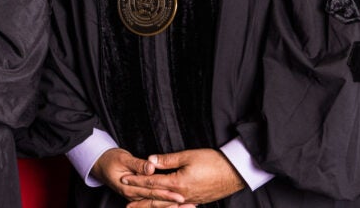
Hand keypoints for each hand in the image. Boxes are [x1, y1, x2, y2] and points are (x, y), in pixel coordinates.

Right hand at [90, 148, 185, 204]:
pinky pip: (152, 203)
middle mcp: (131, 195)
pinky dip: (164, 205)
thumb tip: (151, 167)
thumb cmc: (110, 159)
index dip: (166, 194)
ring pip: (155, 205)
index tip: (180, 196)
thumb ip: (138, 164)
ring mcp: (134, 197)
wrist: (100, 165)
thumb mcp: (123, 158)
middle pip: (154, 202)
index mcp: (128, 187)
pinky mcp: (138, 196)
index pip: (150, 192)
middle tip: (188, 204)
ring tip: (188, 207)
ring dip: (171, 207)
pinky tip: (177, 205)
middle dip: (172, 204)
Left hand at [122, 148, 243, 206]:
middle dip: (141, 200)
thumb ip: (167, 160)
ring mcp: (191, 199)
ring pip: (167, 205)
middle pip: (157, 198)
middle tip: (127, 204)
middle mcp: (182, 195)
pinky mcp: (197, 200)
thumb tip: (150, 160)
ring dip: (152, 206)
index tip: (125, 181)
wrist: (235, 173)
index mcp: (178, 183)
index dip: (138, 181)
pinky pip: (178, 205)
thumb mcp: (187, 156)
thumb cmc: (212, 162)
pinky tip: (163, 207)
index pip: (152, 182)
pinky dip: (167, 207)